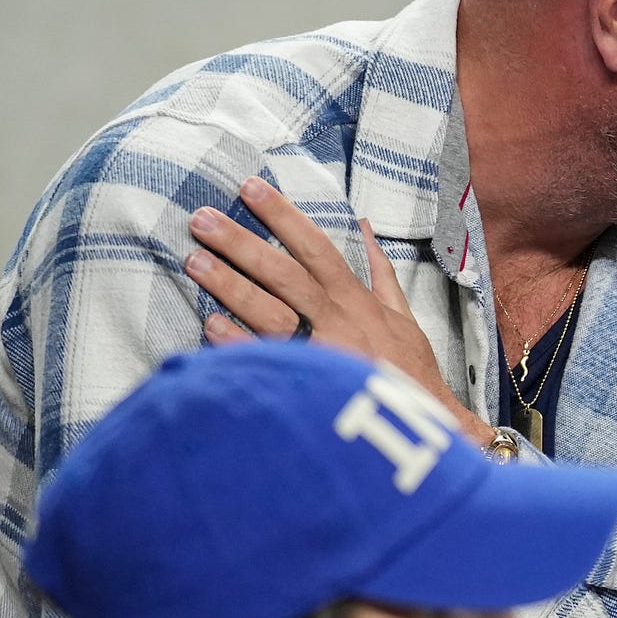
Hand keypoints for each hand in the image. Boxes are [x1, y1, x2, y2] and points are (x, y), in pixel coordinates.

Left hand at [183, 177, 492, 443]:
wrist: (422, 429)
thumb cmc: (410, 373)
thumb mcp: (403, 317)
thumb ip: (380, 273)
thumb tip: (366, 230)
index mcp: (357, 300)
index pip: (316, 247)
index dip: (283, 216)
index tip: (250, 188)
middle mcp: (338, 319)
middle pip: (285, 272)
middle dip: (243, 242)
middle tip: (201, 218)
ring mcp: (323, 351)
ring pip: (271, 310)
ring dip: (232, 284)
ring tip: (194, 260)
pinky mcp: (311, 385)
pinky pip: (268, 360)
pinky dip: (240, 343)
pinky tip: (209, 325)